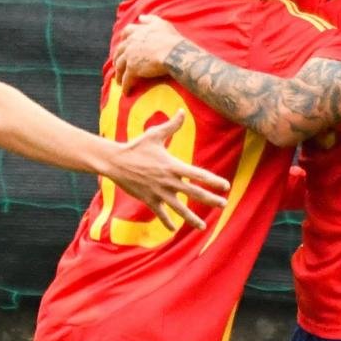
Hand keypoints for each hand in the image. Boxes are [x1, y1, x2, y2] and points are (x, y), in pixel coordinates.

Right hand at [107, 110, 228, 230]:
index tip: (226, 186)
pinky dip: (167, 222)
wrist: (115, 162)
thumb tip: (182, 111)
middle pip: (194, 193)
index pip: (198, 174)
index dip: (214, 181)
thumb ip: (172, 125)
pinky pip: (160, 214)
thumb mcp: (155, 134)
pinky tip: (174, 229)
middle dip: (210, 200)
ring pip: (179, 209)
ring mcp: (159, 192)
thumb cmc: (136, 147)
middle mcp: (168, 181)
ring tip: (203, 227)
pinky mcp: (149, 200)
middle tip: (224, 205)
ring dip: (192, 218)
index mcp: (172, 165)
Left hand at [113, 14, 182, 89]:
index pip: (126, 32)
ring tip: (119, 81)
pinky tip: (126, 92)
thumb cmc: (171, 39)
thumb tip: (141, 17)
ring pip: (120, 66)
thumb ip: (150, 19)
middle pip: (119, 51)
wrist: (174, 53)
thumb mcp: (161, 24)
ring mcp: (130, 56)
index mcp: (138, 32)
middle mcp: (131, 43)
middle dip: (117, 58)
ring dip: (119, 74)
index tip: (123, 43)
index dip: (124, 38)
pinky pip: (126, 79)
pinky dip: (125, 86)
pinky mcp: (132, 69)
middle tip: (117, 65)